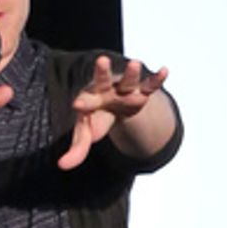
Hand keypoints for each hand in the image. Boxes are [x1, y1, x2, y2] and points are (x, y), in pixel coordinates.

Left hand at [59, 55, 168, 170]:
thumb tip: (62, 166)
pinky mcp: (142, 92)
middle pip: (103, 80)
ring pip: (129, 80)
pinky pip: (150, 85)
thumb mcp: (86, 132)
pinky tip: (164, 70)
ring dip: (132, 73)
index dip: (84, 103)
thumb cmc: (97, 117)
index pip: (86, 100)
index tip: (77, 105)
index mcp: (91, 99)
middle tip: (101, 61)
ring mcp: (125, 90)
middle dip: (103, 72)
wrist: (114, 103)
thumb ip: (77, 149)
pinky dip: (157, 79)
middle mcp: (107, 91)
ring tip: (135, 64)